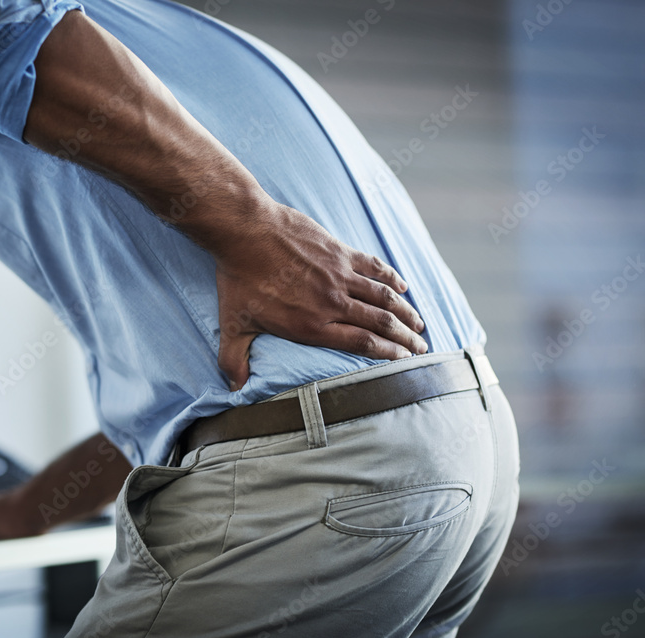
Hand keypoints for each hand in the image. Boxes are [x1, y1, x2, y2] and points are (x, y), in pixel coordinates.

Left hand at [215, 201, 427, 389]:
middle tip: (422, 348)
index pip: (362, 344)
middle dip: (406, 338)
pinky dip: (392, 278)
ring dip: (406, 312)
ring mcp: (339, 275)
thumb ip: (233, 359)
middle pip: (381, 324)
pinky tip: (403, 285)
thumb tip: (233, 388)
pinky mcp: (339, 251)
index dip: (388, 354)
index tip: (405, 361)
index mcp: (312, 325)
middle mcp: (332, 303)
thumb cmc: (238, 278)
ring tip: (420, 324)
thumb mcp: (233, 324)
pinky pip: (374, 267)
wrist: (245, 232)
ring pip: (384, 297)